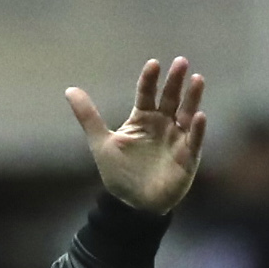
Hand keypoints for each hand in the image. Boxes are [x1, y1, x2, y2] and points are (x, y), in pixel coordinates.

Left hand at [66, 57, 207, 215]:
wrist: (132, 205)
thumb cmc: (119, 173)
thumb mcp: (101, 143)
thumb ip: (88, 116)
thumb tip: (69, 89)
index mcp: (143, 118)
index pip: (147, 93)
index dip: (150, 79)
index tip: (153, 64)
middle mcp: (162, 124)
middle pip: (170, 98)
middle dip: (176, 81)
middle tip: (181, 62)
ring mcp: (176, 140)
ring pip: (186, 114)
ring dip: (192, 98)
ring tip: (197, 79)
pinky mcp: (187, 158)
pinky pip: (194, 141)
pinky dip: (198, 130)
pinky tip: (200, 116)